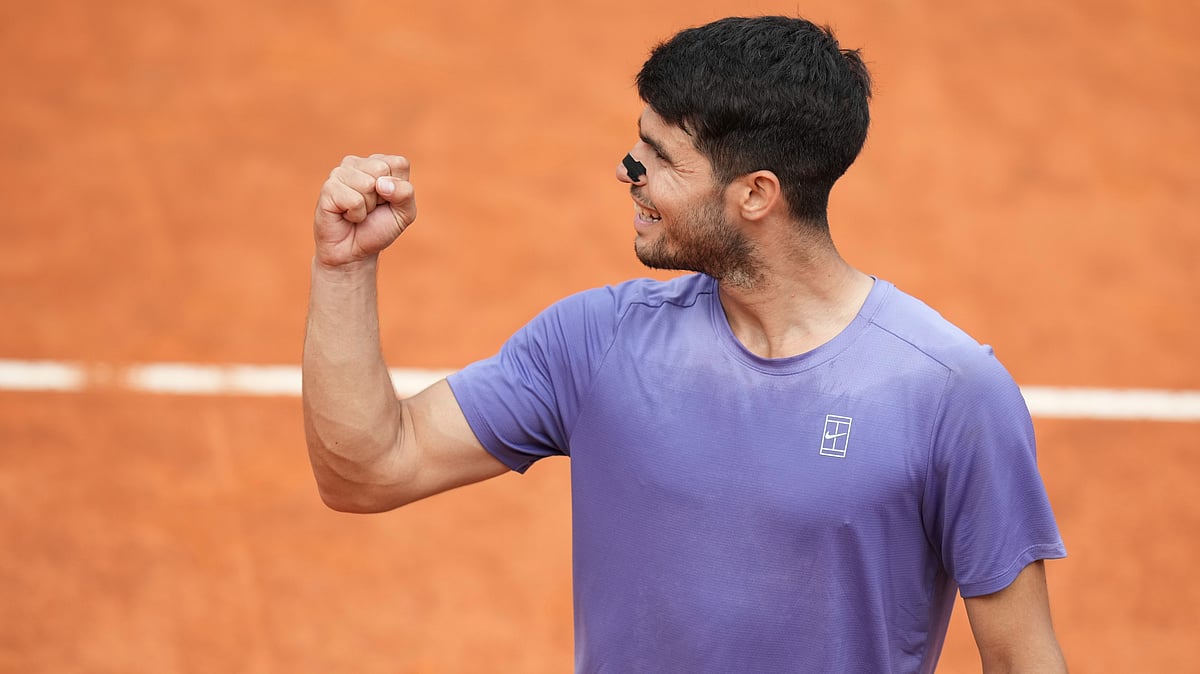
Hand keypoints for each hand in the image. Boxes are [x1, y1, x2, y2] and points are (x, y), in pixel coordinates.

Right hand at [313, 154, 416, 268]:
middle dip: (382, 197)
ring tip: (358, 212)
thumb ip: (405, 193)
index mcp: (378, 163)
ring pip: (367, 184)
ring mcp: (340, 173)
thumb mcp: (404, 213)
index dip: (398, 190)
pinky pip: (354, 200)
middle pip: (381, 170)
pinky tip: (346, 216)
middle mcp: (357, 163)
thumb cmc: (378, 229)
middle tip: (370, 209)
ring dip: (367, 207)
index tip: (386, 201)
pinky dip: (356, 215)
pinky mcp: (328, 188)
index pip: (399, 164)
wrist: (354, 252)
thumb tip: (382, 183)